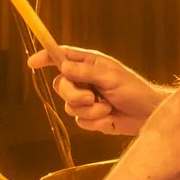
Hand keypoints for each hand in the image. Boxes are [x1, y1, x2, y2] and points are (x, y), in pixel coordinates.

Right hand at [27, 45, 165, 134]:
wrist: (146, 115)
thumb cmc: (133, 89)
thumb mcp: (111, 77)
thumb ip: (86, 72)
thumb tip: (63, 66)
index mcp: (89, 64)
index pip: (62, 57)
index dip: (46, 57)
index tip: (32, 63)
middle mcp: (84, 80)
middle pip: (60, 85)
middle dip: (74, 94)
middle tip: (91, 97)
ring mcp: (85, 99)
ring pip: (68, 106)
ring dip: (89, 110)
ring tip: (106, 107)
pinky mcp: (90, 117)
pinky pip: (79, 122)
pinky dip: (94, 121)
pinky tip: (108, 117)